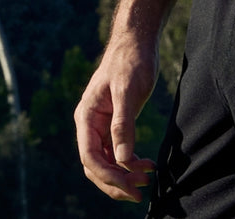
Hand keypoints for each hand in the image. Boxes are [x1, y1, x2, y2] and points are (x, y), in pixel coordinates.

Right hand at [74, 39, 158, 201]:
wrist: (137, 41)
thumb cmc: (131, 61)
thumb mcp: (128, 90)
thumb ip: (123, 125)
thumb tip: (123, 160)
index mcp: (86, 117)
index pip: (90, 157)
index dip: (107, 176)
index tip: (129, 186)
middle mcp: (89, 124)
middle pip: (96, 165)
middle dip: (115, 182)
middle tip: (139, 192)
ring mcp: (101, 125)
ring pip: (107, 161)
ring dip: (124, 174)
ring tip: (147, 178)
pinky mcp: (114, 124)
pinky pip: (117, 151)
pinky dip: (130, 162)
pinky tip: (146, 165)